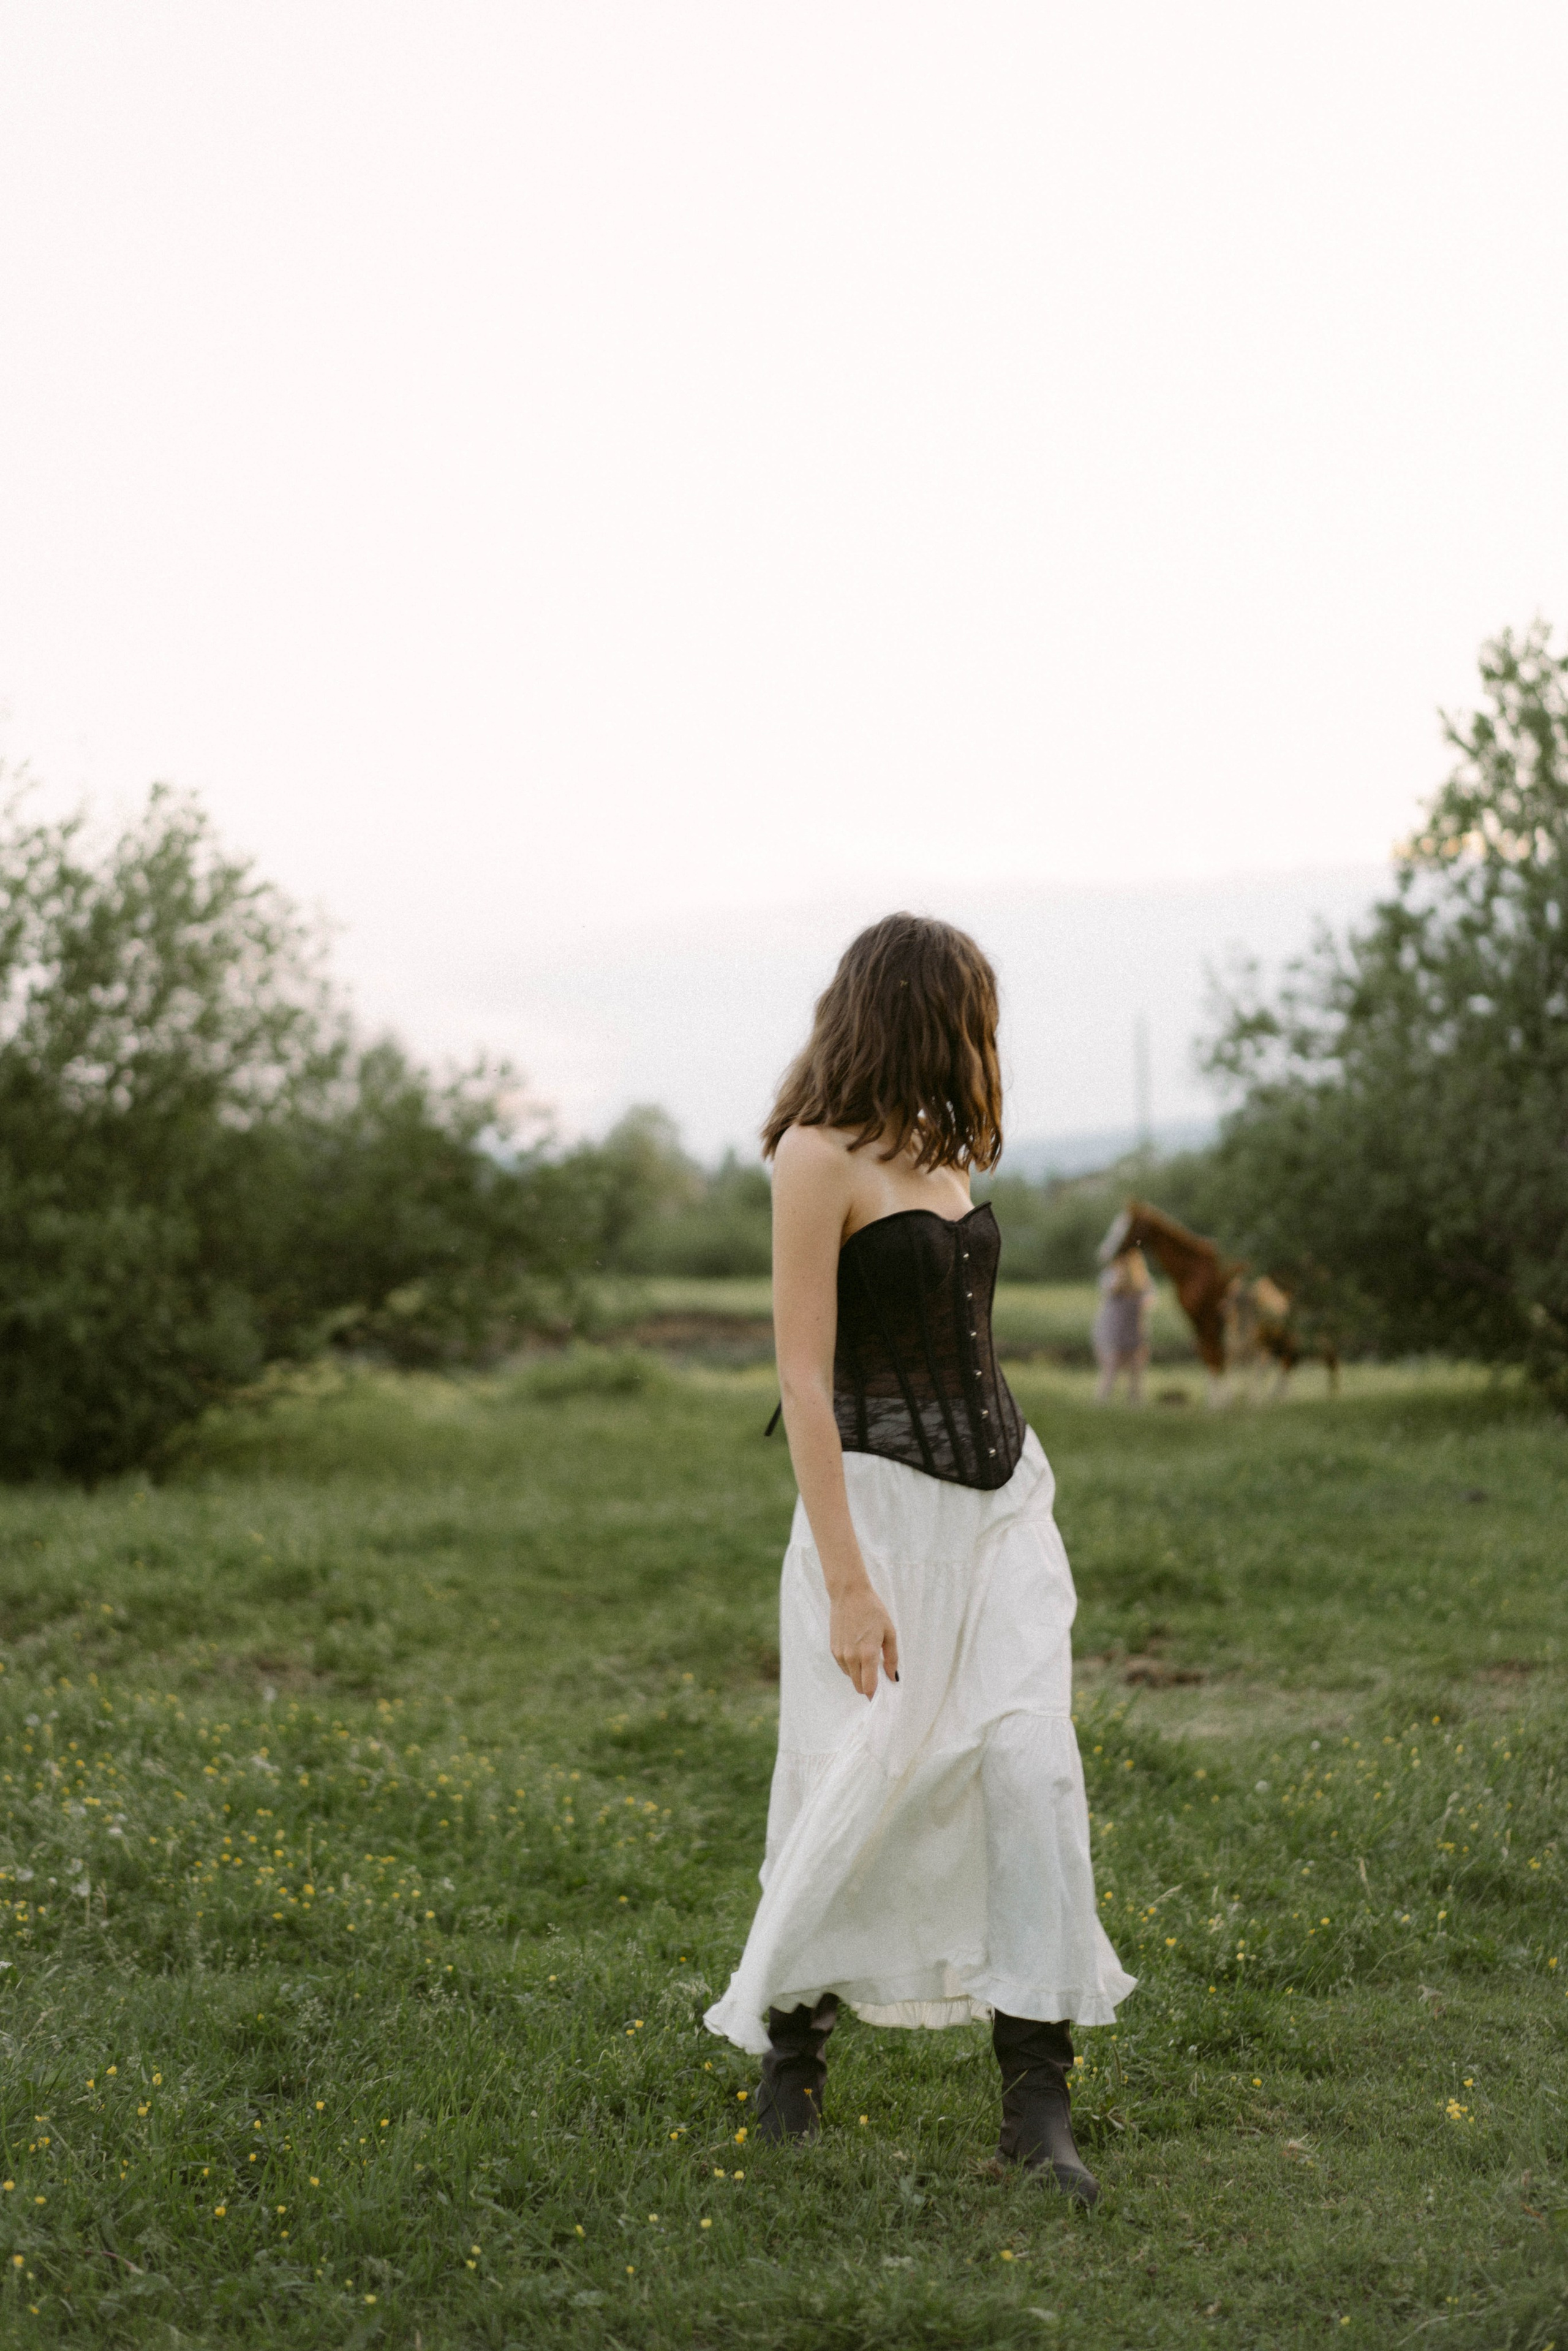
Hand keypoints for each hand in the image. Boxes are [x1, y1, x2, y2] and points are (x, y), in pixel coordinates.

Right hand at [829, 1582, 898, 1698]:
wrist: (849, 1594)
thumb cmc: (873, 1611)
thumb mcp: (889, 1632)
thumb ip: (892, 1658)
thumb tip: (892, 1678)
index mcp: (867, 1654)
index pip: (868, 1687)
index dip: (875, 1694)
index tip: (882, 1693)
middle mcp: (851, 1657)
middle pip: (858, 1686)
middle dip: (868, 1686)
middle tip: (878, 1675)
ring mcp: (840, 1654)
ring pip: (850, 1677)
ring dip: (859, 1674)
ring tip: (867, 1656)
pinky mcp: (833, 1649)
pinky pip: (843, 1667)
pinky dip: (851, 1666)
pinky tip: (858, 1650)